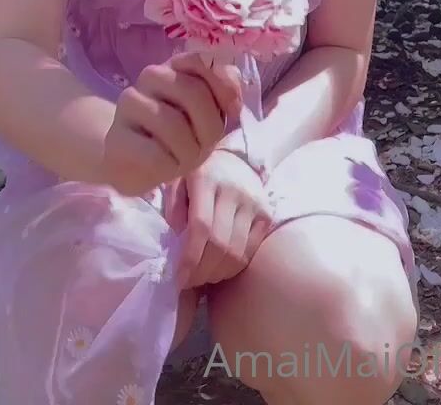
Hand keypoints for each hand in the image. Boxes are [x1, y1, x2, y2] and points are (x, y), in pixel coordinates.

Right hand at [101, 52, 242, 196]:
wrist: (137, 165)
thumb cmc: (181, 136)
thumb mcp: (211, 113)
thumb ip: (225, 91)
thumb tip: (233, 88)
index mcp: (175, 66)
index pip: (201, 61)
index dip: (223, 90)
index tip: (229, 112)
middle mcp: (150, 76)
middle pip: (193, 92)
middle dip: (209, 128)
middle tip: (203, 146)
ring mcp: (130, 103)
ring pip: (174, 124)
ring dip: (189, 152)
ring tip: (183, 158)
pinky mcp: (117, 137)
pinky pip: (156, 153)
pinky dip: (169, 166)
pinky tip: (164, 165)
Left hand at [171, 149, 274, 289]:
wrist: (236, 158)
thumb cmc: (199, 173)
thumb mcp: (178, 181)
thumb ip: (174, 209)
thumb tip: (175, 244)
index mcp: (206, 179)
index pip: (201, 226)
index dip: (189, 258)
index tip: (178, 278)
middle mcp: (233, 191)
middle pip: (219, 244)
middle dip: (201, 271)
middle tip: (189, 282)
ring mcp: (253, 203)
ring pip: (236, 252)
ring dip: (217, 273)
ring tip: (203, 277)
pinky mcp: (266, 214)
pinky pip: (250, 251)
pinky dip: (233, 267)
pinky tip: (220, 268)